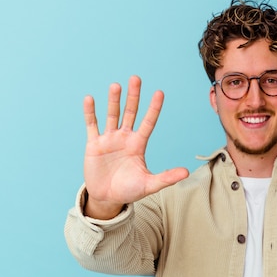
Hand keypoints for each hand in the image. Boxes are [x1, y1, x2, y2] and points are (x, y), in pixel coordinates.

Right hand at [83, 75, 188, 218]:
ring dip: (114, 101)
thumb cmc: (129, 190)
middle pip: (130, 113)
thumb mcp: (149, 184)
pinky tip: (90, 99)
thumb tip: (186, 172)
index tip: (160, 92)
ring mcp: (109, 140)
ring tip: (116, 86)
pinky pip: (92, 125)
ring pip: (112, 115)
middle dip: (133, 96)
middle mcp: (124, 138)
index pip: (148, 122)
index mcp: (138, 145)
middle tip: (136, 78)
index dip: (153, 108)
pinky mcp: (94, 145)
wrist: (107, 198)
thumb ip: (167, 177)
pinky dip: (90, 112)